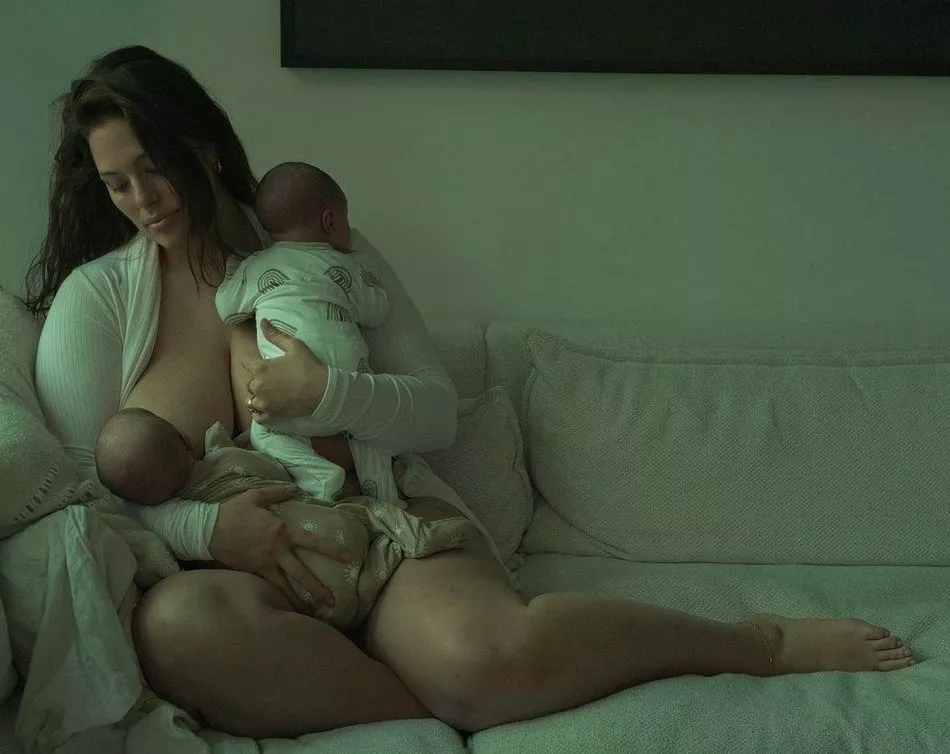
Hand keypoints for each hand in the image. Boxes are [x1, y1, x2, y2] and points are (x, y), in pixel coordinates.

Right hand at [208, 483, 351, 612]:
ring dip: (300, 601)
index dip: (332, 550)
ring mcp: (264, 565)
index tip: (348, 558)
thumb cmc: (232, 511)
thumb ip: (278, 492)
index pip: (312, 542)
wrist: (206, 530)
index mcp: (282, 531)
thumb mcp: (255, 496)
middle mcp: (276, 551)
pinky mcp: (252, 573)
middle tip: (333, 601)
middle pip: (302, 573)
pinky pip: (268, 589)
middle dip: (318, 588)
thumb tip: (296, 488)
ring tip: (313, 615)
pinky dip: (278, 600)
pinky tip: (286, 611)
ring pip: (286, 587)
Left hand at [243, 319, 328, 422]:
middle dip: (258, 378)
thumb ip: (275, 335)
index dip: (253, 361)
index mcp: (261, 368)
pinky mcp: (271, 414)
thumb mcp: (294, 346)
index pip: (245, 362)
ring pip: (251, 399)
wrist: (323, 390)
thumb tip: (263, 321)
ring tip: (270, 393)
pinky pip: (257, 416)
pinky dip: (258, 413)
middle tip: (272, 378)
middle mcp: (258, 386)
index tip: (263, 362)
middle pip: (249, 381)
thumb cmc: (309, 366)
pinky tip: (265, 408)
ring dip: (258, 395)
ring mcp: (263, 402)